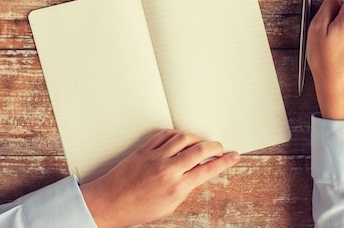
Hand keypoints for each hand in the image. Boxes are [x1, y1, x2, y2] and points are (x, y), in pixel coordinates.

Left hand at [80, 129, 239, 227]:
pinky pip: (165, 134)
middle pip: (201, 149)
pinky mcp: (144, 149)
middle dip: (215, 146)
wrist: (109, 203)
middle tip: (220, 148)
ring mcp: (155, 156)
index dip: (225, 161)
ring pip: (184, 137)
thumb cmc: (137, 209)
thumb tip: (199, 173)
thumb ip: (186, 188)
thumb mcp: (169, 205)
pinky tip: (181, 138)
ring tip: (201, 143)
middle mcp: (168, 169)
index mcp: (177, 187)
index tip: (234, 156)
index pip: (209, 169)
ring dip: (197, 138)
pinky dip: (177, 134)